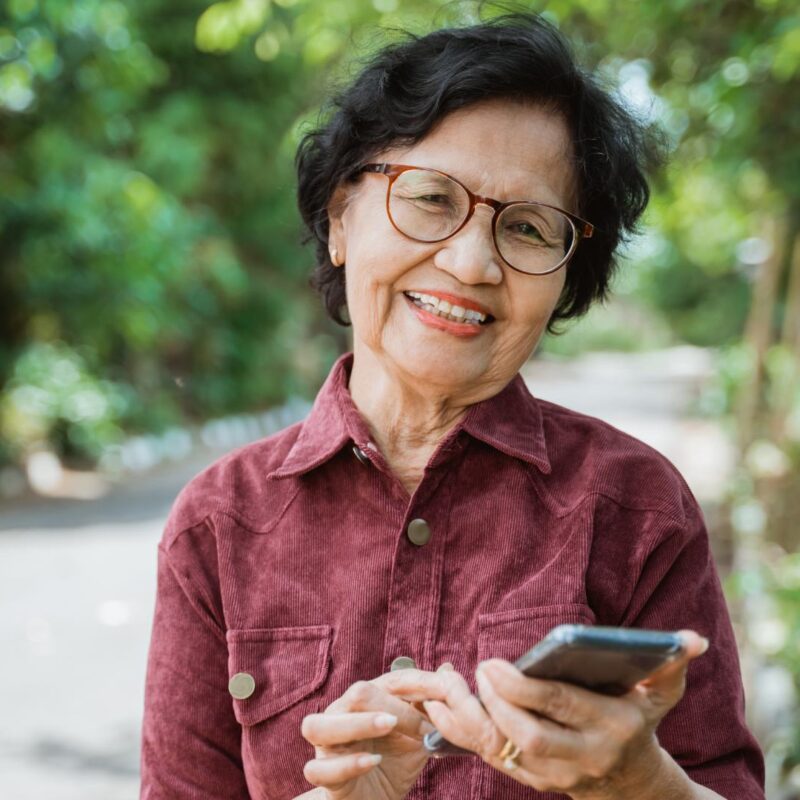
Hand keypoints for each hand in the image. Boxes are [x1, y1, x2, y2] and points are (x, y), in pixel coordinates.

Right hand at [300, 670, 439, 799]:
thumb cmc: (392, 763)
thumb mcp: (417, 737)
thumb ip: (429, 706)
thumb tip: (448, 669)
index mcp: (365, 700)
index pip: (390, 681)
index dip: (418, 685)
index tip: (445, 695)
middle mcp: (340, 715)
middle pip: (357, 694)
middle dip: (393, 705)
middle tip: (422, 725)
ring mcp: (326, 745)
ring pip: (320, 725)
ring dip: (358, 723)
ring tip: (388, 726)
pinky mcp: (322, 776)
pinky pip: (319, 768)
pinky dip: (347, 763)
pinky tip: (373, 762)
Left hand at [382, 631, 709, 798]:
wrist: (634, 788)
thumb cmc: (640, 722)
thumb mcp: (660, 695)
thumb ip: (671, 665)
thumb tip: (692, 640)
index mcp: (610, 728)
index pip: (560, 708)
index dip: (522, 687)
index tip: (492, 662)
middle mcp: (581, 757)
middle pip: (527, 736)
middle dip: (494, 704)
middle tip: (474, 669)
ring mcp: (556, 775)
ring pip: (504, 753)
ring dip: (469, 720)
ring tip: (446, 685)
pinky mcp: (533, 782)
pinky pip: (491, 760)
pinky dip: (463, 736)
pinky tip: (440, 708)